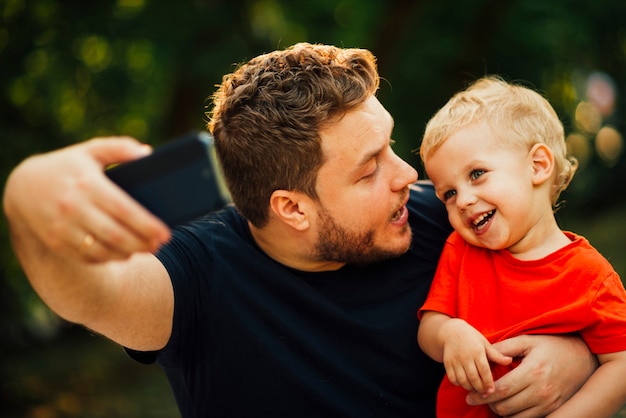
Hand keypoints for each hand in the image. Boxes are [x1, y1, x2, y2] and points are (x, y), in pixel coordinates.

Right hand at [3, 137, 170, 261]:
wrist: (23, 186)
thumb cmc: (67, 167)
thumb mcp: (90, 150)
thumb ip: (119, 148)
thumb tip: (147, 153)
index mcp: (87, 184)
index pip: (124, 209)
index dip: (147, 225)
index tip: (166, 233)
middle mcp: (74, 207)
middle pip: (116, 234)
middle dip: (142, 243)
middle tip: (160, 244)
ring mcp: (62, 228)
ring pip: (103, 250)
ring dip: (128, 253)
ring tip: (145, 248)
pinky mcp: (56, 242)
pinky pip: (87, 257)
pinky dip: (109, 258)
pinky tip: (123, 253)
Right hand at [441, 318, 511, 394]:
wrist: (451, 331)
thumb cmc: (471, 338)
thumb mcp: (485, 343)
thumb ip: (496, 355)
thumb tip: (510, 361)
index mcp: (477, 351)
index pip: (484, 371)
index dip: (489, 383)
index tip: (492, 391)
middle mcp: (465, 356)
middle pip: (473, 378)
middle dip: (480, 388)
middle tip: (485, 393)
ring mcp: (455, 360)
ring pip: (462, 380)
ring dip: (470, 387)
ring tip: (476, 389)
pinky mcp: (447, 363)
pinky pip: (452, 378)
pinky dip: (459, 384)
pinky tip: (465, 383)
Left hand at [466, 334, 596, 417]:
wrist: (584, 356)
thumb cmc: (553, 345)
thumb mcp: (528, 340)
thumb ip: (504, 347)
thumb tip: (484, 354)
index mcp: (533, 371)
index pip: (501, 390)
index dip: (482, 396)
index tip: (470, 396)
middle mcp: (542, 390)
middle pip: (506, 407)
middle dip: (488, 404)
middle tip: (478, 397)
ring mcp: (550, 403)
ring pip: (516, 417)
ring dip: (501, 411)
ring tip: (493, 401)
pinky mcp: (555, 409)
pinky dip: (516, 416)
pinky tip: (509, 406)